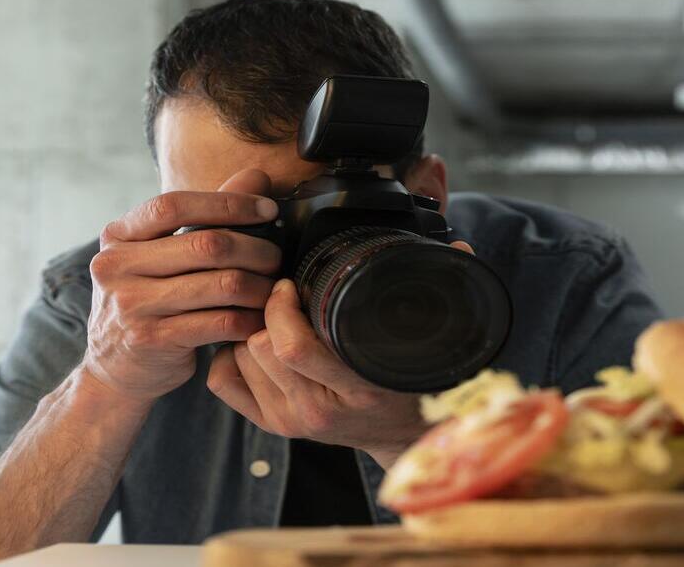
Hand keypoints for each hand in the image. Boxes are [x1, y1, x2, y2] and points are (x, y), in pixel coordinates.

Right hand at [83, 170, 281, 404]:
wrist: (113, 369)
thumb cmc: (147, 303)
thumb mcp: (160, 256)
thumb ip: (205, 215)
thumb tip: (256, 175)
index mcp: (118, 236)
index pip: (174, 204)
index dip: (227, 203)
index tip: (268, 208)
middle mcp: (116, 266)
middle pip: (206, 244)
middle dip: (255, 249)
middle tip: (277, 258)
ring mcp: (131, 305)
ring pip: (221, 284)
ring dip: (260, 287)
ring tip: (274, 290)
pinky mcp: (152, 340)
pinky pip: (221, 322)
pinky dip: (250, 320)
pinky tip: (261, 320)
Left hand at [206, 242, 474, 467]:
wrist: (407, 437)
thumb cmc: (415, 382)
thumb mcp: (431, 344)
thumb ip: (445, 293)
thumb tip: (460, 246)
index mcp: (355, 388)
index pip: (292, 347)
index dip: (282, 306)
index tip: (292, 281)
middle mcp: (317, 411)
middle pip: (260, 347)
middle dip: (264, 313)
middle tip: (279, 292)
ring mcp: (291, 422)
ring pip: (241, 358)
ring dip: (249, 331)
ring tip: (272, 315)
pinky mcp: (273, 426)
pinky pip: (224, 381)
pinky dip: (231, 355)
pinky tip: (256, 341)